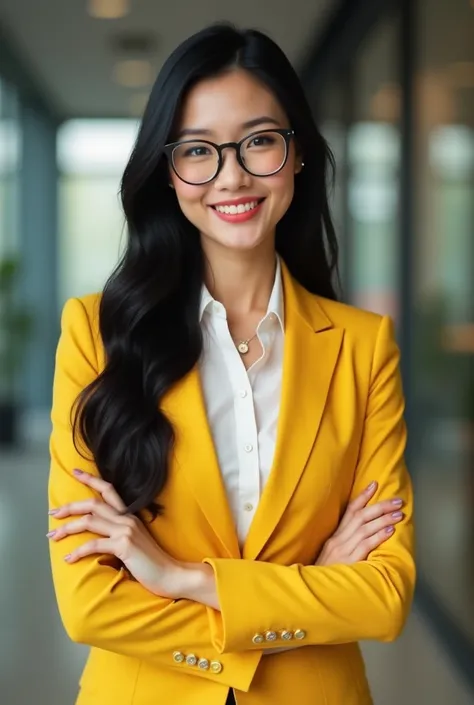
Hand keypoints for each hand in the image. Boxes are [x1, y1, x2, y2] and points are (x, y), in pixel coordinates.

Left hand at [47, 469, 186, 598]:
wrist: (171, 574)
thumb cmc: (153, 563)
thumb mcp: (135, 542)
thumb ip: (120, 534)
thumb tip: (99, 537)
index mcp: (130, 516)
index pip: (109, 490)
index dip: (90, 479)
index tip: (75, 473)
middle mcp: (127, 519)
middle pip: (93, 503)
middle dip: (70, 507)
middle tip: (53, 513)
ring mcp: (126, 530)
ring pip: (89, 521)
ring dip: (67, 528)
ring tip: (53, 536)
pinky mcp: (124, 545)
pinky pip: (94, 545)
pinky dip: (78, 551)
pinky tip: (68, 558)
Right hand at [315, 481, 403, 566]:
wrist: (312, 590)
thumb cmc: (325, 574)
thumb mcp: (332, 555)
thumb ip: (344, 544)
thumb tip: (363, 534)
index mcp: (335, 537)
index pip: (349, 511)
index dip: (362, 497)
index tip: (374, 484)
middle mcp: (339, 540)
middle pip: (361, 517)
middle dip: (380, 506)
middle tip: (397, 501)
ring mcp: (344, 550)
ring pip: (365, 529)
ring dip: (383, 519)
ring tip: (398, 513)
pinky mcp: (350, 561)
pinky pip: (365, 546)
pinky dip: (378, 537)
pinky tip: (390, 531)